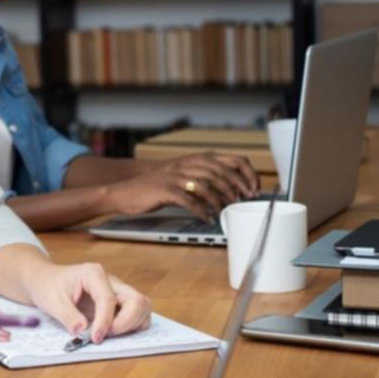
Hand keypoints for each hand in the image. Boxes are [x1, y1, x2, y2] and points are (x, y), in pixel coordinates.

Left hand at [21, 260, 150, 343]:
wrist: (46, 281)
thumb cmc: (48, 286)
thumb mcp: (51, 301)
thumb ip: (67, 316)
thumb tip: (82, 331)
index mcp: (93, 274)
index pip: (108, 299)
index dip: (105, 321)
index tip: (95, 338)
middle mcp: (111, 280)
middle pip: (137, 300)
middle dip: (126, 323)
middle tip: (104, 336)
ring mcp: (118, 291)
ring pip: (143, 307)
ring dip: (131, 325)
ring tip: (108, 334)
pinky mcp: (120, 302)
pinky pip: (138, 315)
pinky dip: (131, 326)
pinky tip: (112, 332)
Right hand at [108, 151, 257, 219]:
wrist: (125, 191)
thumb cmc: (155, 187)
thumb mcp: (181, 177)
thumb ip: (202, 180)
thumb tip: (229, 191)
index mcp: (194, 159)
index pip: (230, 160)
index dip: (246, 174)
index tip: (253, 189)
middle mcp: (186, 164)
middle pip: (221, 173)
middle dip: (236, 190)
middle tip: (241, 203)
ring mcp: (175, 176)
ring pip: (207, 186)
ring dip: (219, 201)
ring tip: (224, 211)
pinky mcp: (165, 190)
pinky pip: (189, 200)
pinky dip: (201, 211)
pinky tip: (206, 217)